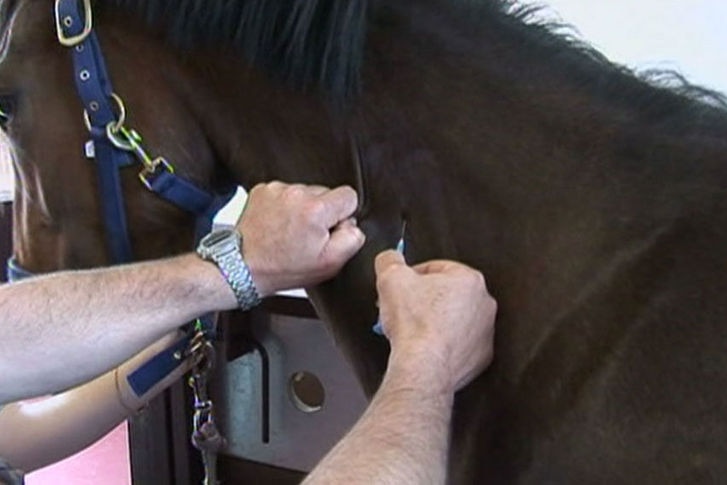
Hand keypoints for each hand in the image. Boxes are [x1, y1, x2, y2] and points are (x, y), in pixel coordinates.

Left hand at [239, 182, 365, 295]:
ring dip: (302, 209)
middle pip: (326, 193)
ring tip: (289, 231)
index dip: (343, 215)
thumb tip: (352, 223)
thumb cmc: (283, 268)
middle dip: (321, 212)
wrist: (243, 267)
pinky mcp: (263, 189)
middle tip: (306, 236)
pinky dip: (285, 206)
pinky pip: (286, 192)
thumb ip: (352, 238)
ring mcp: (278, 189)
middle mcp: (297, 193)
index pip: (349, 195)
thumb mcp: (330, 264)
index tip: (329, 230)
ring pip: (305, 192)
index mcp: (316, 209)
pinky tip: (278, 224)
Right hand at [374, 250, 496, 393]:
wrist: (424, 366)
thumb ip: (390, 260)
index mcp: (469, 279)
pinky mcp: (481, 357)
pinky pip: (459, 344)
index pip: (437, 267)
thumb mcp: (391, 277)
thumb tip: (390, 258)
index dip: (412, 276)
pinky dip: (444, 344)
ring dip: (435, 321)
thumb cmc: (414, 323)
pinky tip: (426, 346)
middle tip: (403, 308)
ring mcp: (485, 332)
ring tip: (412, 329)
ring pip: (455, 319)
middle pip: (448, 294)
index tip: (400, 287)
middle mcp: (484, 304)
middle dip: (424, 299)